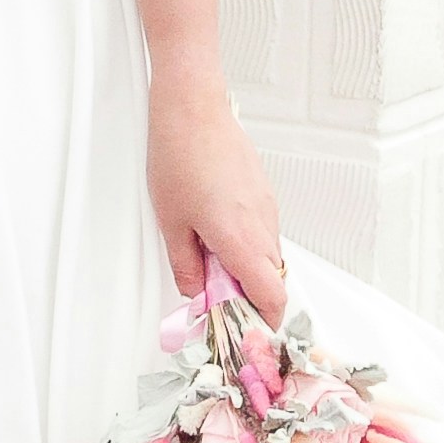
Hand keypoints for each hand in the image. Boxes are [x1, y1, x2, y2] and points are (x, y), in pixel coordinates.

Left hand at [148, 68, 285, 326]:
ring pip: (268, 256)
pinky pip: (264, 232)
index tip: (246, 334)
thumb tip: (197, 293)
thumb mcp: (171, 222)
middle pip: (272, 280)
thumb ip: (187, 265)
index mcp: (240, 239)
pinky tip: (217, 235)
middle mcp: (262, 226)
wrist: (193, 108)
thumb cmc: (178, 157)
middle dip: (250, 298)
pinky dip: (248, 246)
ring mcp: (267, 208)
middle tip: (218, 303)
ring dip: (247, 270)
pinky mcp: (263, 193)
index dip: (264, 321)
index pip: (271, 296)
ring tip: (211, 265)